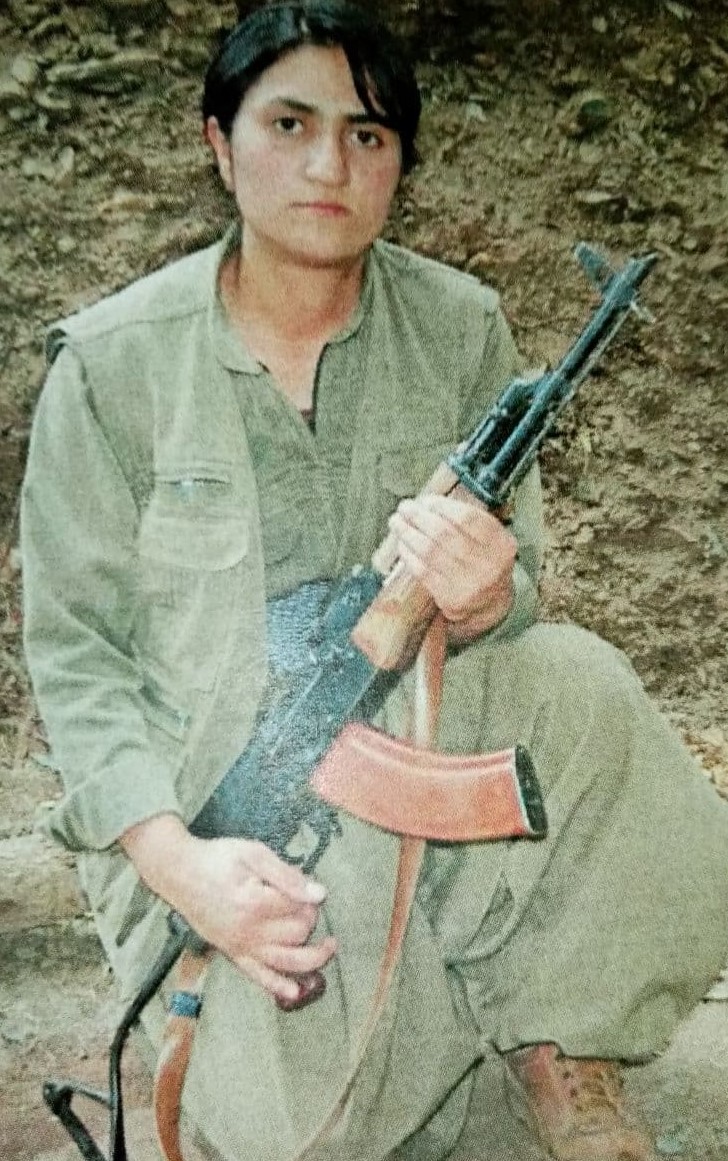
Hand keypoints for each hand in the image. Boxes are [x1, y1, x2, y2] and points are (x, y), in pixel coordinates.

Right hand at [120, 814, 335, 1004]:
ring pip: (286, 962)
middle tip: (306, 901)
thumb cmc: (217, 858)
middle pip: (297, 933)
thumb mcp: (253, 853)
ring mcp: (240, 947)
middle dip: (310, 918)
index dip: (310, 894)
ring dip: (313, 959)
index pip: (299, 907)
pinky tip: (296, 992)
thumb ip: (287, 875)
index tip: (307, 883)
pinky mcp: (232, 954)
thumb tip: (319, 893)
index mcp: (255, 903)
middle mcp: (249, 932)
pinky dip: (278, 986)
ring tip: (329, 947)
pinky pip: (258, 976)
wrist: (179, 873)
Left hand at [387, 493, 516, 641]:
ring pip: (430, 551)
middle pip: (445, 534)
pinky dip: (409, 554)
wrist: (492, 605)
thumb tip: (427, 503)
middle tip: (405, 508)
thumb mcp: (490, 541)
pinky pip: (423, 571)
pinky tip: (403, 544)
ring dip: (408, 533)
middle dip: (419, 517)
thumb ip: (468, 522)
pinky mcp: (451, 599)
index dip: (442, 506)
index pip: (468, 518)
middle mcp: (489, 565)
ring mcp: (470, 585)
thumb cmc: (485, 565)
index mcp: (501, 545)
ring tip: (397, 522)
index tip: (426, 500)